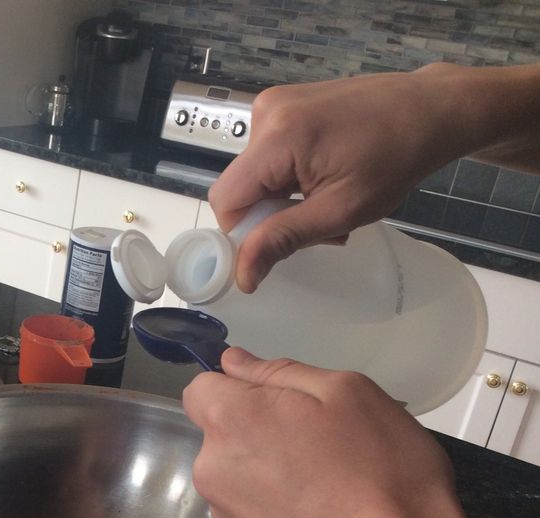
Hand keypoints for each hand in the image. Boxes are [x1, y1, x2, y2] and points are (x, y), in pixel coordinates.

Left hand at [181, 348, 484, 517]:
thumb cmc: (381, 471)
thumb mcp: (347, 394)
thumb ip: (279, 372)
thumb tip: (232, 362)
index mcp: (229, 421)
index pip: (201, 388)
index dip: (237, 387)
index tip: (282, 401)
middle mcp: (211, 470)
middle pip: (221, 435)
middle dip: (258, 430)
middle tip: (323, 443)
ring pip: (238, 476)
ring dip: (268, 472)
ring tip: (330, 488)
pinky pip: (254, 515)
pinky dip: (279, 511)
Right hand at [209, 63, 539, 292]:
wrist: (430, 108)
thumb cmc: (395, 160)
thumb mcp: (341, 210)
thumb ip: (284, 239)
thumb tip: (241, 275)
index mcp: (277, 137)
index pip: (226, 199)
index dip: (243, 232)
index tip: (279, 243)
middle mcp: (264, 112)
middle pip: (241, 186)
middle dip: (270, 214)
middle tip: (318, 222)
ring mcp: (274, 103)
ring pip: (255, 174)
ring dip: (283, 197)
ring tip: (328, 197)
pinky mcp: (285, 103)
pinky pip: (268, 155)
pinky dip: (289, 175)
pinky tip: (324, 175)